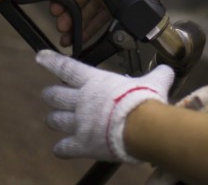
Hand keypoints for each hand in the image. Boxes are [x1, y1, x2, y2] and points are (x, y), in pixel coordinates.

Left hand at [37, 50, 173, 161]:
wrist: (141, 127)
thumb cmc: (145, 101)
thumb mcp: (155, 81)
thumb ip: (158, 74)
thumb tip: (168, 69)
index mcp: (95, 82)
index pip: (67, 68)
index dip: (51, 61)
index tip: (39, 57)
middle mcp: (81, 100)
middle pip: (55, 95)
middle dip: (51, 94)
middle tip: (49, 94)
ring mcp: (78, 123)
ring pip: (55, 120)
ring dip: (53, 119)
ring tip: (52, 119)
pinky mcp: (81, 144)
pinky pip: (63, 148)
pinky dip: (61, 149)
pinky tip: (61, 149)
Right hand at [50, 0, 171, 45]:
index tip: (56, 7)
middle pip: (76, 1)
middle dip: (67, 15)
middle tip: (62, 26)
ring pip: (86, 13)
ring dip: (76, 26)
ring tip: (67, 38)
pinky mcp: (116, 7)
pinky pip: (101, 20)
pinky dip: (91, 30)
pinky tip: (82, 40)